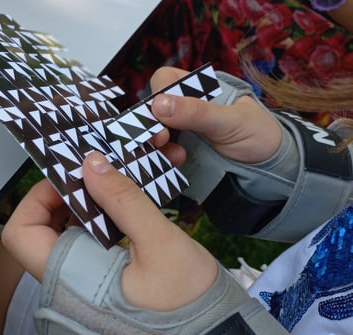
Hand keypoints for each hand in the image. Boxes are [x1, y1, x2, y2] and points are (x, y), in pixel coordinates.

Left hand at [2, 151, 216, 310]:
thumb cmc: (186, 306)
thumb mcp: (160, 244)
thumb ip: (124, 201)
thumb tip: (92, 165)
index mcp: (68, 280)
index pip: (21, 233)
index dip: (37, 198)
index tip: (69, 179)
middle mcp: (65, 287)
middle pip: (41, 230)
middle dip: (65, 196)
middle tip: (96, 176)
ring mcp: (80, 288)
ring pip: (63, 236)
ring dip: (84, 207)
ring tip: (113, 189)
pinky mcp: (97, 286)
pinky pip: (84, 247)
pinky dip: (97, 223)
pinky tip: (122, 212)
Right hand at [149, 67, 281, 163]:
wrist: (270, 166)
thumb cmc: (256, 133)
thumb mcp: (230, 121)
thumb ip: (196, 111)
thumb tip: (158, 104)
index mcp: (196, 87)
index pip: (163, 81)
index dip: (156, 96)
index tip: (159, 117)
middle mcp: (183, 107)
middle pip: (151, 109)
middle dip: (151, 126)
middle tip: (161, 141)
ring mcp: (179, 130)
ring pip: (152, 133)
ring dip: (156, 145)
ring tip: (176, 156)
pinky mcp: (178, 152)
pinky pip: (159, 153)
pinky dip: (161, 158)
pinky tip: (177, 163)